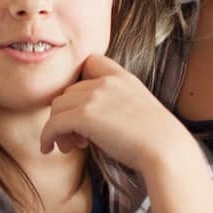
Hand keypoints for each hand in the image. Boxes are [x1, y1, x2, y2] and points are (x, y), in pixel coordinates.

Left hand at [39, 54, 198, 174]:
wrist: (166, 150)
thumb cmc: (158, 139)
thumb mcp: (140, 109)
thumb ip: (118, 104)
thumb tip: (95, 119)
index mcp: (122, 77)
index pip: (91, 62)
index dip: (80, 82)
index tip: (83, 106)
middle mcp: (106, 82)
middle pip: (69, 91)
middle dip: (68, 114)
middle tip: (77, 138)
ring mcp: (94, 97)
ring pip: (57, 107)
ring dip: (57, 127)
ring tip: (69, 146)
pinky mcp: (84, 116)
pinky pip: (53, 124)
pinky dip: (47, 137)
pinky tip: (49, 149)